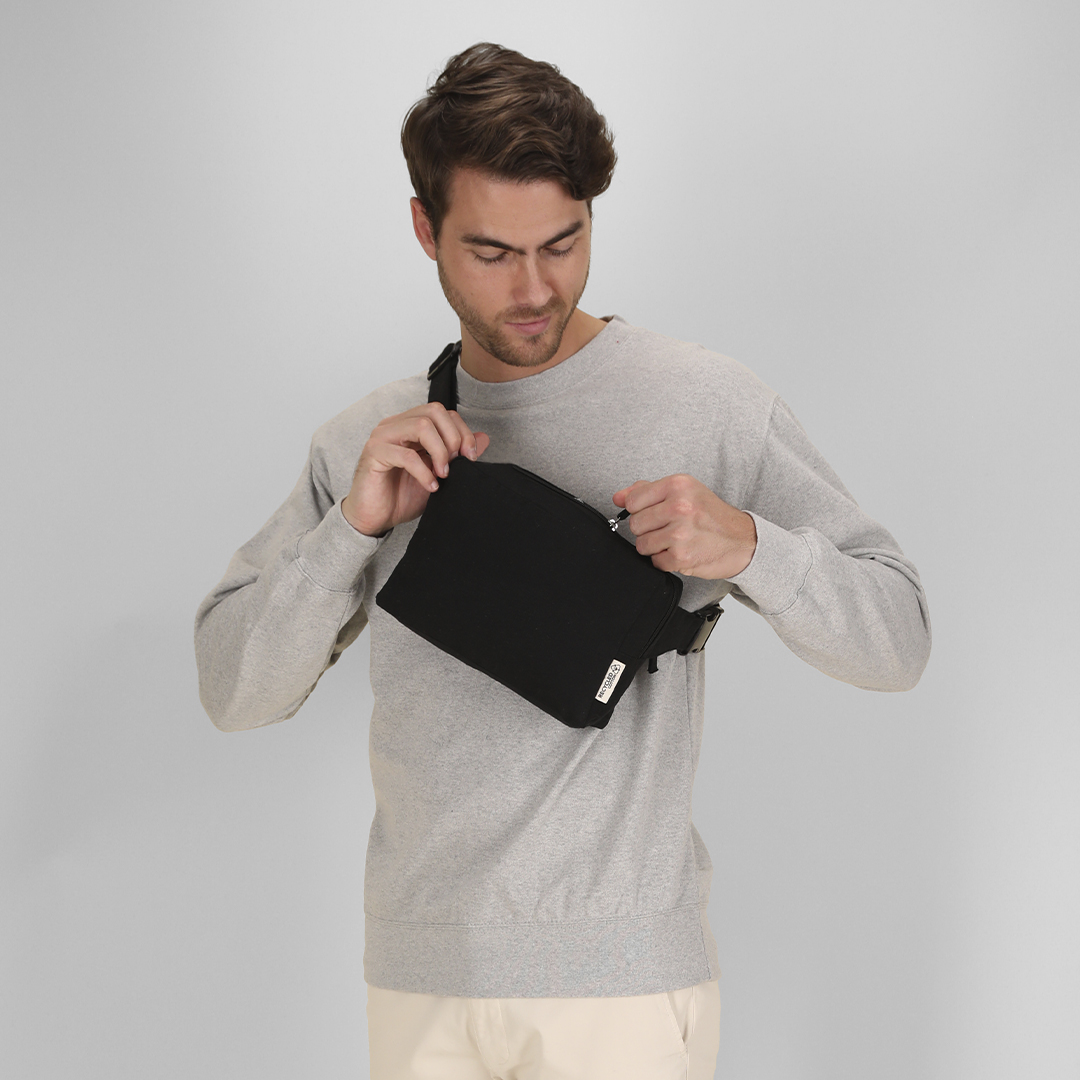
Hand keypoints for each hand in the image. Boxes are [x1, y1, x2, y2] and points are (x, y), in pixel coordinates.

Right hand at [341, 403, 489, 535]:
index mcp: (409, 425)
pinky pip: (406, 455)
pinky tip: (431, 486)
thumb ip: (458, 456)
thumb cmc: (401, 496)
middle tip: (456, 464)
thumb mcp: (438, 475)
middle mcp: (395, 425)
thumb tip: (484, 439)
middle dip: (453, 437)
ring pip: (421, 426)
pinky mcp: (374, 454)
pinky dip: (424, 471)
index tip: (470, 457)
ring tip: (443, 475)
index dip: (462, 431)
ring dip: (440, 452)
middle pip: (434, 411)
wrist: (375, 518)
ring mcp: (383, 437)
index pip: (443, 412)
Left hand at [612, 474, 757, 579]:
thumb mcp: (684, 492)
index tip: (652, 513)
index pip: (633, 500)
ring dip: (655, 546)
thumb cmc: (712, 516)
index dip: (639, 510)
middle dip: (648, 530)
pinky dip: (665, 561)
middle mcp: (679, 507)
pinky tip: (681, 551)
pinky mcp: (681, 556)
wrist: (742, 541)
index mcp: (678, 486)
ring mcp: (680, 533)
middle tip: (667, 528)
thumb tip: (618, 497)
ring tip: (674, 540)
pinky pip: (655, 562)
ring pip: (642, 544)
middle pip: (635, 524)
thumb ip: (647, 491)